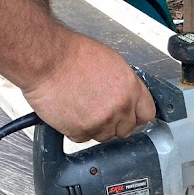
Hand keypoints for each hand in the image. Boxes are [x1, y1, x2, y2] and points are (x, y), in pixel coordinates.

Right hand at [22, 31, 155, 142]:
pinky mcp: (82, 131)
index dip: (136, 116)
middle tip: (97, 110)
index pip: (147, 113)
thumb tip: (128, 97)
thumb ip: (123, 84)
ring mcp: (101, 121)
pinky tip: (69, 111)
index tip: (129, 116)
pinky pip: (82, 138)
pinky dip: (75, 130)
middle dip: (114, 123)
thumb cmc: (72, 55)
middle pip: (125, 129)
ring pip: (104, 136)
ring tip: (80, 106)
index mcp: (130, 88)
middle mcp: (120, 107)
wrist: (46, 60)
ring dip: (94, 127)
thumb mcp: (110, 62)